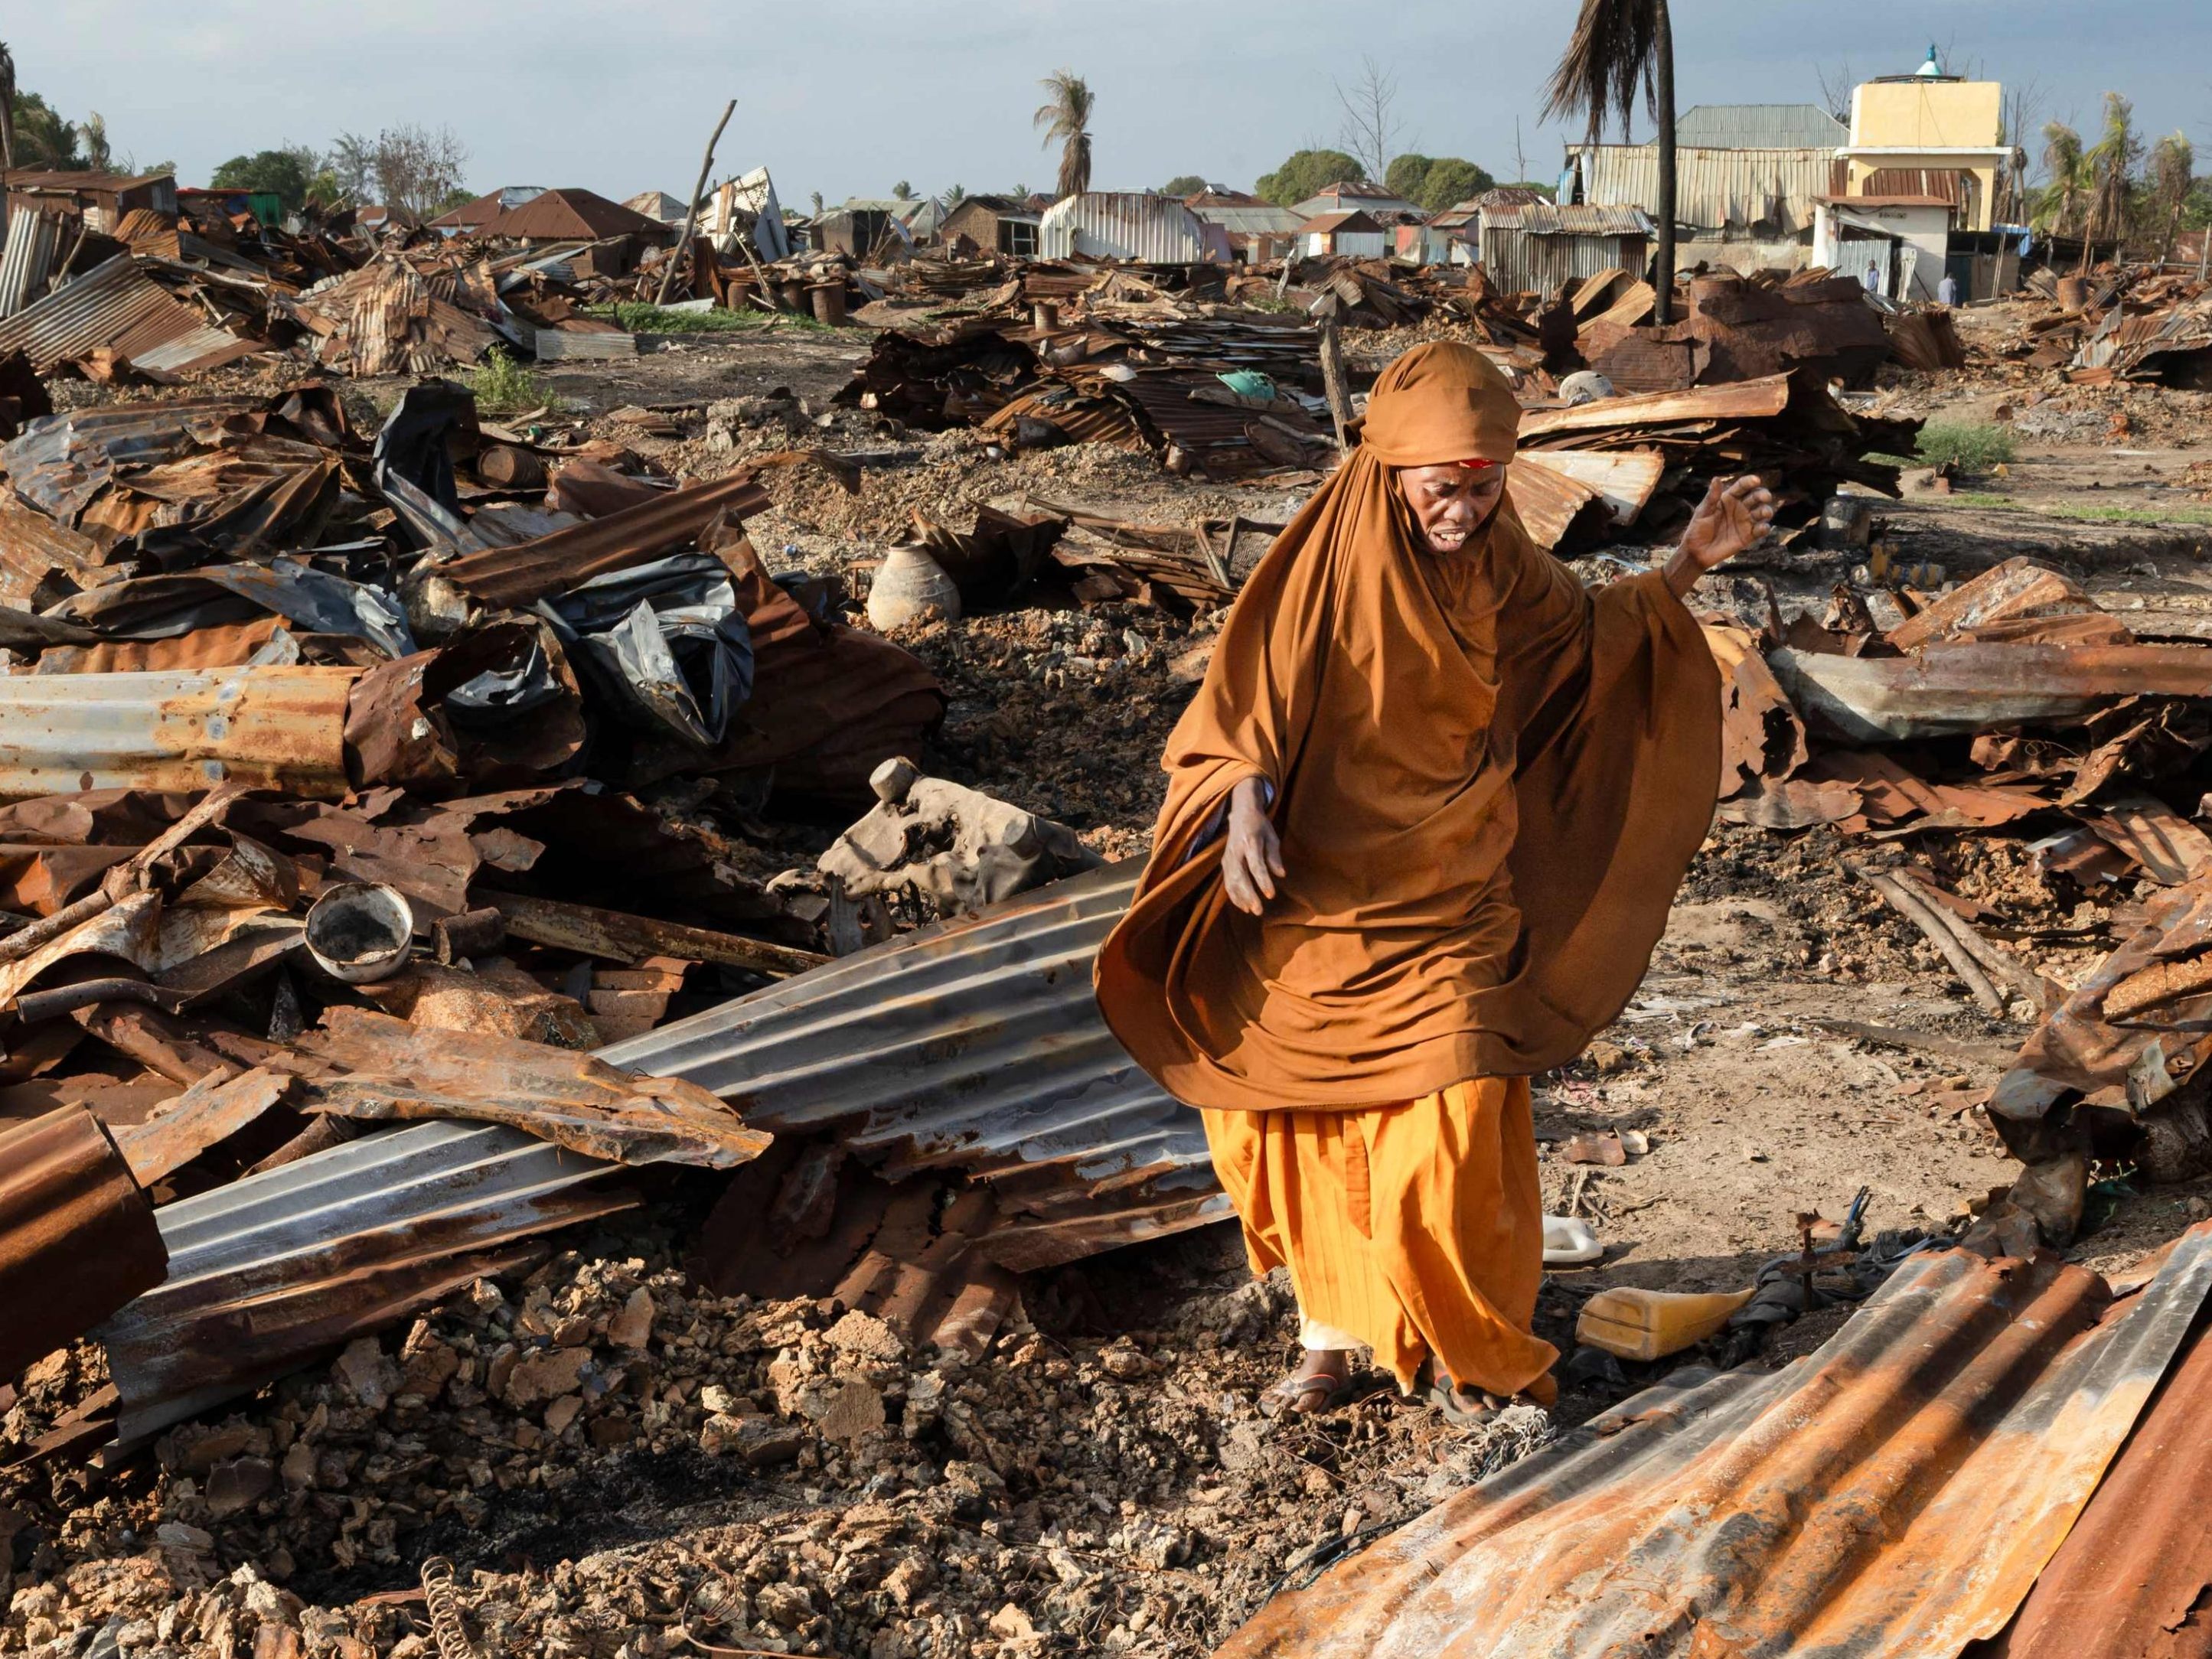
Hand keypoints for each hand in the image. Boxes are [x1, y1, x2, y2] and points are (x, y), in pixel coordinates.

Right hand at [1221, 776, 1283, 916]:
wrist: (1241, 812)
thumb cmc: (1260, 825)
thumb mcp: (1272, 836)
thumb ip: (1274, 856)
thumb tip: (1281, 875)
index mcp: (1250, 842)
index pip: (1256, 865)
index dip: (1263, 881)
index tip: (1271, 895)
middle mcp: (1236, 851)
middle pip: (1240, 876)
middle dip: (1248, 895)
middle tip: (1258, 910)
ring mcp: (1228, 857)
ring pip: (1231, 881)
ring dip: (1240, 898)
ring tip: (1251, 910)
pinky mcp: (1225, 862)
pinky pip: (1227, 881)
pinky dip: (1233, 895)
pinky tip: (1243, 905)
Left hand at [1666, 475, 1776, 596]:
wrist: (1697, 551)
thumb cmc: (1697, 528)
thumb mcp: (1703, 511)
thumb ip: (1711, 497)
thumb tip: (1716, 479)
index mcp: (1729, 498)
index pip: (1742, 486)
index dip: (1750, 482)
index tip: (1756, 480)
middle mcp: (1740, 507)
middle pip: (1756, 497)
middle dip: (1762, 495)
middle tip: (1765, 497)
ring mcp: (1745, 521)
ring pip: (1762, 512)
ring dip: (1766, 510)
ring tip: (1764, 513)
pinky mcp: (1748, 536)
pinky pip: (1760, 530)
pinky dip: (1764, 528)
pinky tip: (1762, 527)